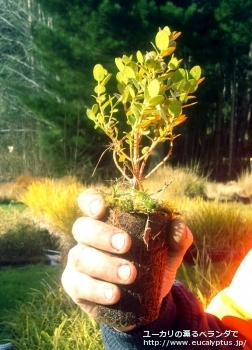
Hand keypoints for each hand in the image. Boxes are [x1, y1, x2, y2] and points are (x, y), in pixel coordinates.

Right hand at [61, 189, 192, 328]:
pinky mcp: (76, 286)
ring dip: (105, 265)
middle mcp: (87, 238)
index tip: (102, 208)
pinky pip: (79, 285)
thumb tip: (179, 227)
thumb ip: (176, 239)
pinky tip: (115, 294)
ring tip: (131, 274)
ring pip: (80, 257)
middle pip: (82, 228)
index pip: (89, 202)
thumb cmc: (151, 266)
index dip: (91, 201)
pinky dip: (97, 290)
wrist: (144, 302)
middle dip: (103, 235)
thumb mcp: (167, 252)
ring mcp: (79, 262)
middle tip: (126, 244)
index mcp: (106, 221)